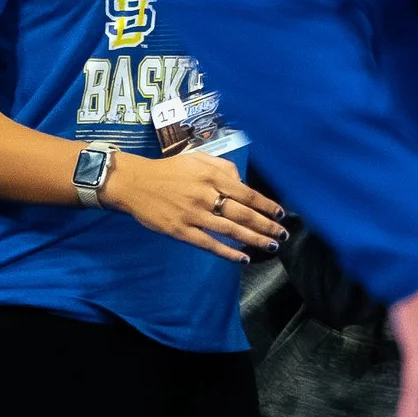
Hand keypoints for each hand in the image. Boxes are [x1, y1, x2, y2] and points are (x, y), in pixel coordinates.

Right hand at [100, 149, 286, 261]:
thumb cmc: (169, 170)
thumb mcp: (198, 158)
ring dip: (253, 239)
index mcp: (212, 176)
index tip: (280, 213)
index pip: (247, 193)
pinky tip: (242, 258)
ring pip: (230, 230)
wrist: (135, 183)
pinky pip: (209, 244)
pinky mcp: (181, 231)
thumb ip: (223, 167)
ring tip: (270, 245)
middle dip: (266, 225)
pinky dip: (227, 253)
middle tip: (282, 234)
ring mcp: (193, 215)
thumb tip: (242, 182)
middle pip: (243, 214)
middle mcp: (206, 195)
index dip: (266, 205)